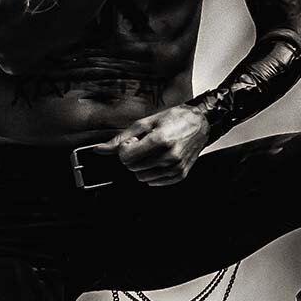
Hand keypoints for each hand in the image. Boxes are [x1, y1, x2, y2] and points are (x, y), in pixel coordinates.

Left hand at [92, 104, 210, 185]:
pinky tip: (158, 159)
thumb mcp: (146, 123)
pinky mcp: (180, 174)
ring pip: (142, 177)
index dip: (125, 149)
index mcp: (160, 140)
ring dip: (142, 166)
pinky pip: (155, 182)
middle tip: (143, 145)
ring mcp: (176, 167)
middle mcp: (169, 156)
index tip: (132, 142)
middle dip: (132, 158)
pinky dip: (152, 173)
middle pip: (133, 168)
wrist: (200, 122)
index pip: (126, 158)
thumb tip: (100, 149)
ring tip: (152, 152)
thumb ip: (121, 138)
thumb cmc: (175, 119)